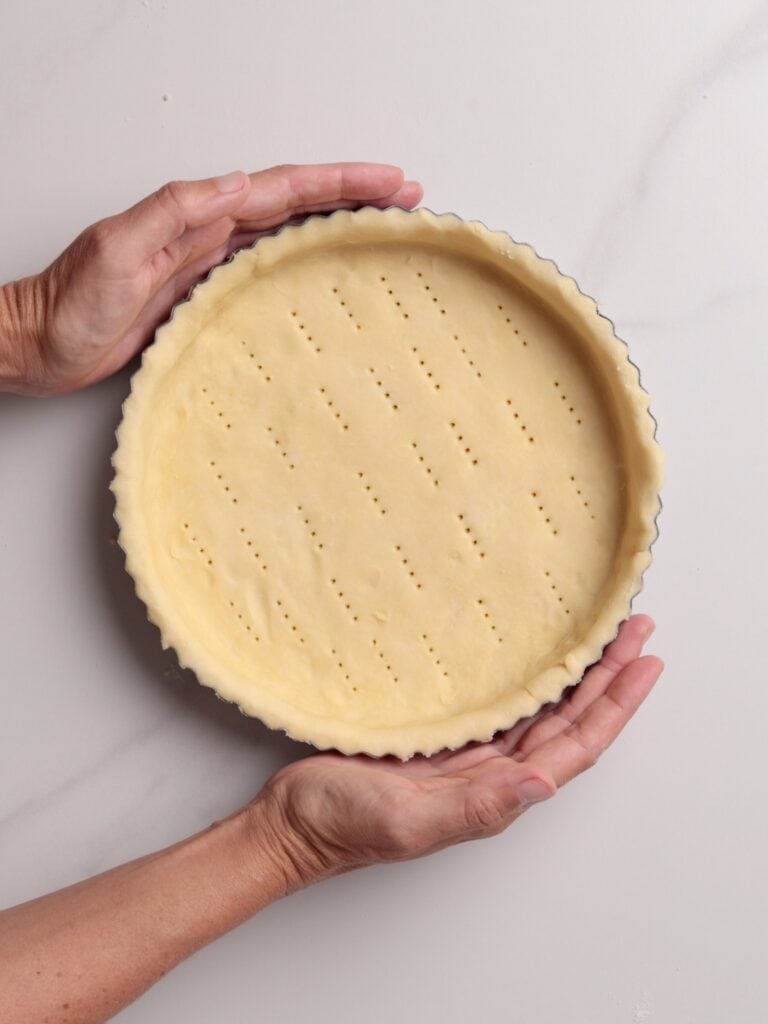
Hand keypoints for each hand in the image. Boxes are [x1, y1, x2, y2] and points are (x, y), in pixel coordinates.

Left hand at [11, 163, 421, 394]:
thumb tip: (240, 184)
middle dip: (353, 195)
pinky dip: (302, 261)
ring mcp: (210, 264)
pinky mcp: (205, 295)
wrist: (42, 343)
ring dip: (335, 223)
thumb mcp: (118, 248)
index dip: (339, 183)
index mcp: (199, 216)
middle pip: (297, 204)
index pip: (283, 189)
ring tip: (381, 223)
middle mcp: (210, 234)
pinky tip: (323, 270)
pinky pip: (267, 269)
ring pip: (288, 233)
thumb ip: (174, 212)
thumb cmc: (71, 304)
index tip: (388, 182)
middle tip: (406, 197)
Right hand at [257, 615, 661, 882]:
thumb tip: (543, 785)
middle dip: (607, 679)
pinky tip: (538, 662)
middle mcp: (493, 775)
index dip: (615, 706)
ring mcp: (469, 758)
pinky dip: (531, 682)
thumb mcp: (408, 820)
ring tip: (602, 639)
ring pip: (541, 712)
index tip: (644, 662)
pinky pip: (503, 708)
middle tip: (635, 629)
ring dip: (577, 678)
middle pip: (569, 722)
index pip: (575, 747)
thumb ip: (475, 806)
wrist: (292, 824)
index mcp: (495, 794)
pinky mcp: (442, 742)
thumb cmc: (340, 826)